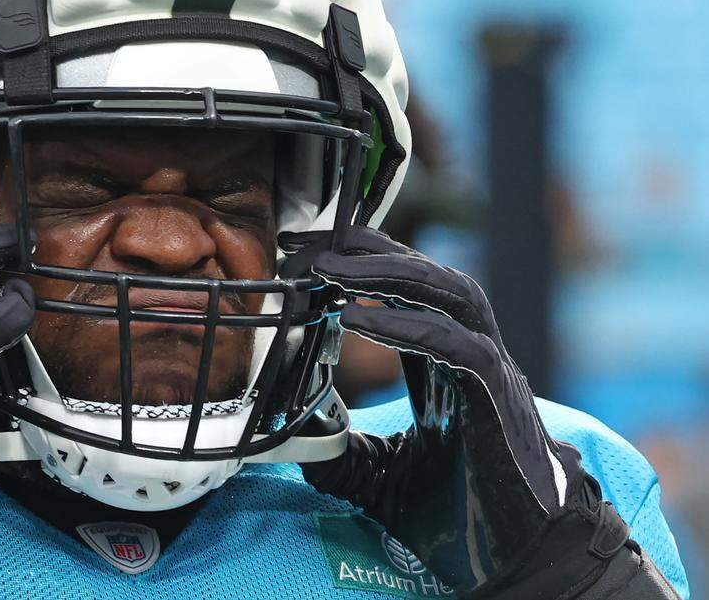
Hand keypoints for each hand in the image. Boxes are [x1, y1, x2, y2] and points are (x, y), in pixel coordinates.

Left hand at [287, 227, 666, 597]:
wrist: (519, 564)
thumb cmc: (460, 517)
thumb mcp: (378, 477)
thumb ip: (340, 450)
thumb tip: (292, 436)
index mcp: (441, 365)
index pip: (402, 292)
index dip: (356, 264)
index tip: (299, 252)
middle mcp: (468, 356)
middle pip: (426, 276)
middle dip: (367, 251)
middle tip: (306, 246)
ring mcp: (489, 373)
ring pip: (450, 293)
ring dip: (388, 272)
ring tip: (329, 268)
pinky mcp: (499, 401)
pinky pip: (458, 346)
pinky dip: (407, 325)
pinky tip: (356, 318)